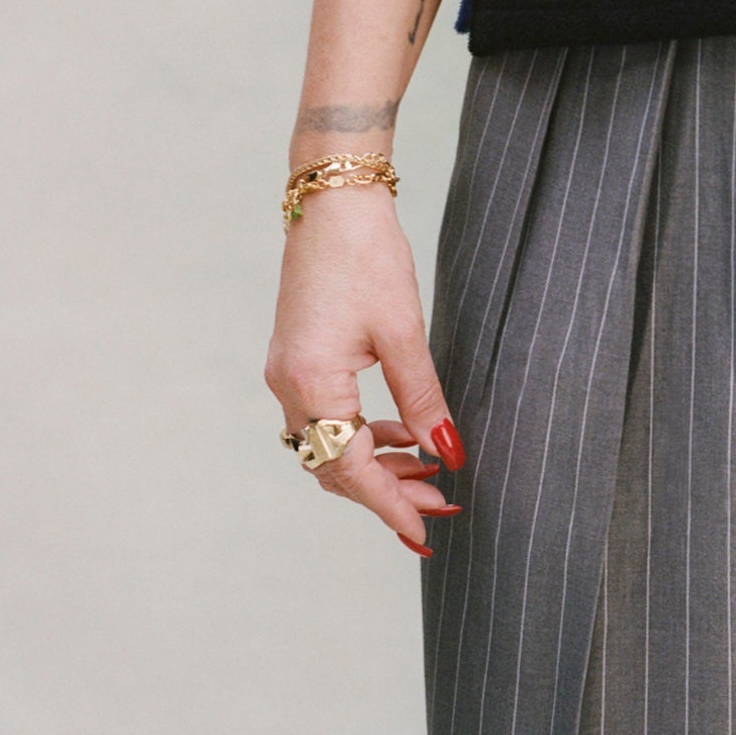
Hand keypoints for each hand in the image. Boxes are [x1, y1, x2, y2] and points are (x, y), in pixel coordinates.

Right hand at [264, 185, 465, 555]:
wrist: (333, 199)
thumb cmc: (368, 255)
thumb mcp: (404, 331)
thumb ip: (423, 397)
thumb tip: (447, 454)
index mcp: (311, 383)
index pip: (350, 469)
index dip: (389, 505)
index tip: (425, 535)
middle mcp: (289, 386)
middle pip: (334, 466)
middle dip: (388, 492)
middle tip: (441, 507)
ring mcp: (288, 373)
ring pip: (330, 445)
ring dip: (377, 465)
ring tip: (431, 474)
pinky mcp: (298, 358)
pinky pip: (327, 417)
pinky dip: (363, 434)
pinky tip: (401, 433)